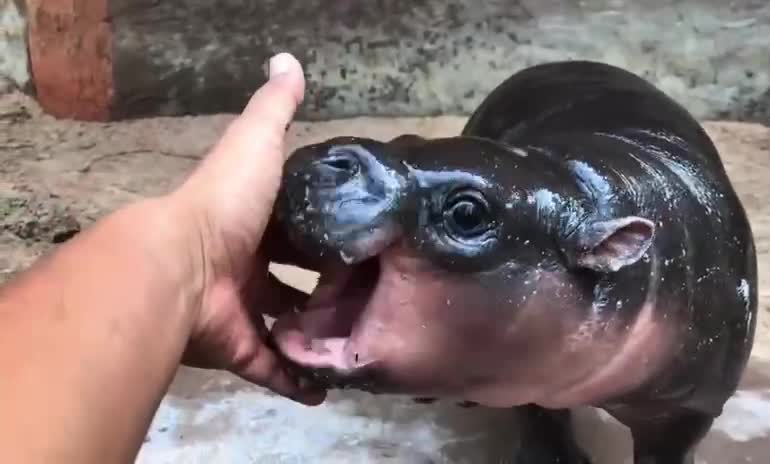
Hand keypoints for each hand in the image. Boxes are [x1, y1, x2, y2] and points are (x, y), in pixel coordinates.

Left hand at [164, 53, 323, 404]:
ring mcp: (240, 312)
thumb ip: (274, 110)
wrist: (180, 266)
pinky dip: (297, 382)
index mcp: (248, 223)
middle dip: (321, 292)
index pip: (288, 230)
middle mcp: (242, 269)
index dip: (319, 234)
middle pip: (287, 282)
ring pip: (283, 329)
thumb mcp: (255, 144)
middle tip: (366, 298)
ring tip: (355, 342)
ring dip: (312, 338)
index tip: (358, 241)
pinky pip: (272, 368)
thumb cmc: (225, 204)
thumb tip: (288, 62)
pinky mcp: (239, 349)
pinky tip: (328, 388)